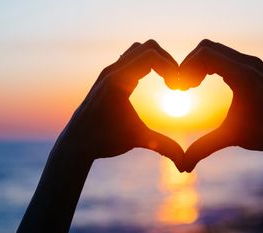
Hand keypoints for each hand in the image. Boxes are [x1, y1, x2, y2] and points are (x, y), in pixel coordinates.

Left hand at [59, 40, 183, 169]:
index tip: (177, 87)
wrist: (76, 143)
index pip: (150, 56)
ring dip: (158, 60)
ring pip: (139, 49)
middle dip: (167, 60)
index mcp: (118, 81)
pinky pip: (132, 58)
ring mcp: (109, 71)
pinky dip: (148, 63)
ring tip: (168, 81)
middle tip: (176, 83)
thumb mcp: (137, 140)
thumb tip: (185, 164)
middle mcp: (112, 71)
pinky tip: (156, 81)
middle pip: (147, 47)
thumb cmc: (104, 141)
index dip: (171, 67)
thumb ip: (163, 147)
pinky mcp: (109, 75)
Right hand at [179, 39, 262, 171]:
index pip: (205, 54)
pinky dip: (210, 65)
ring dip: (199, 64)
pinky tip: (205, 83)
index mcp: (244, 76)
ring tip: (191, 86)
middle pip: (206, 47)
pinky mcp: (253, 67)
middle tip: (183, 89)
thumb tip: (183, 166)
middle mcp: (249, 63)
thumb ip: (205, 147)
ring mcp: (252, 63)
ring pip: (215, 49)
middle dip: (189, 65)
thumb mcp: (234, 138)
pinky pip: (224, 56)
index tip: (180, 90)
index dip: (186, 68)